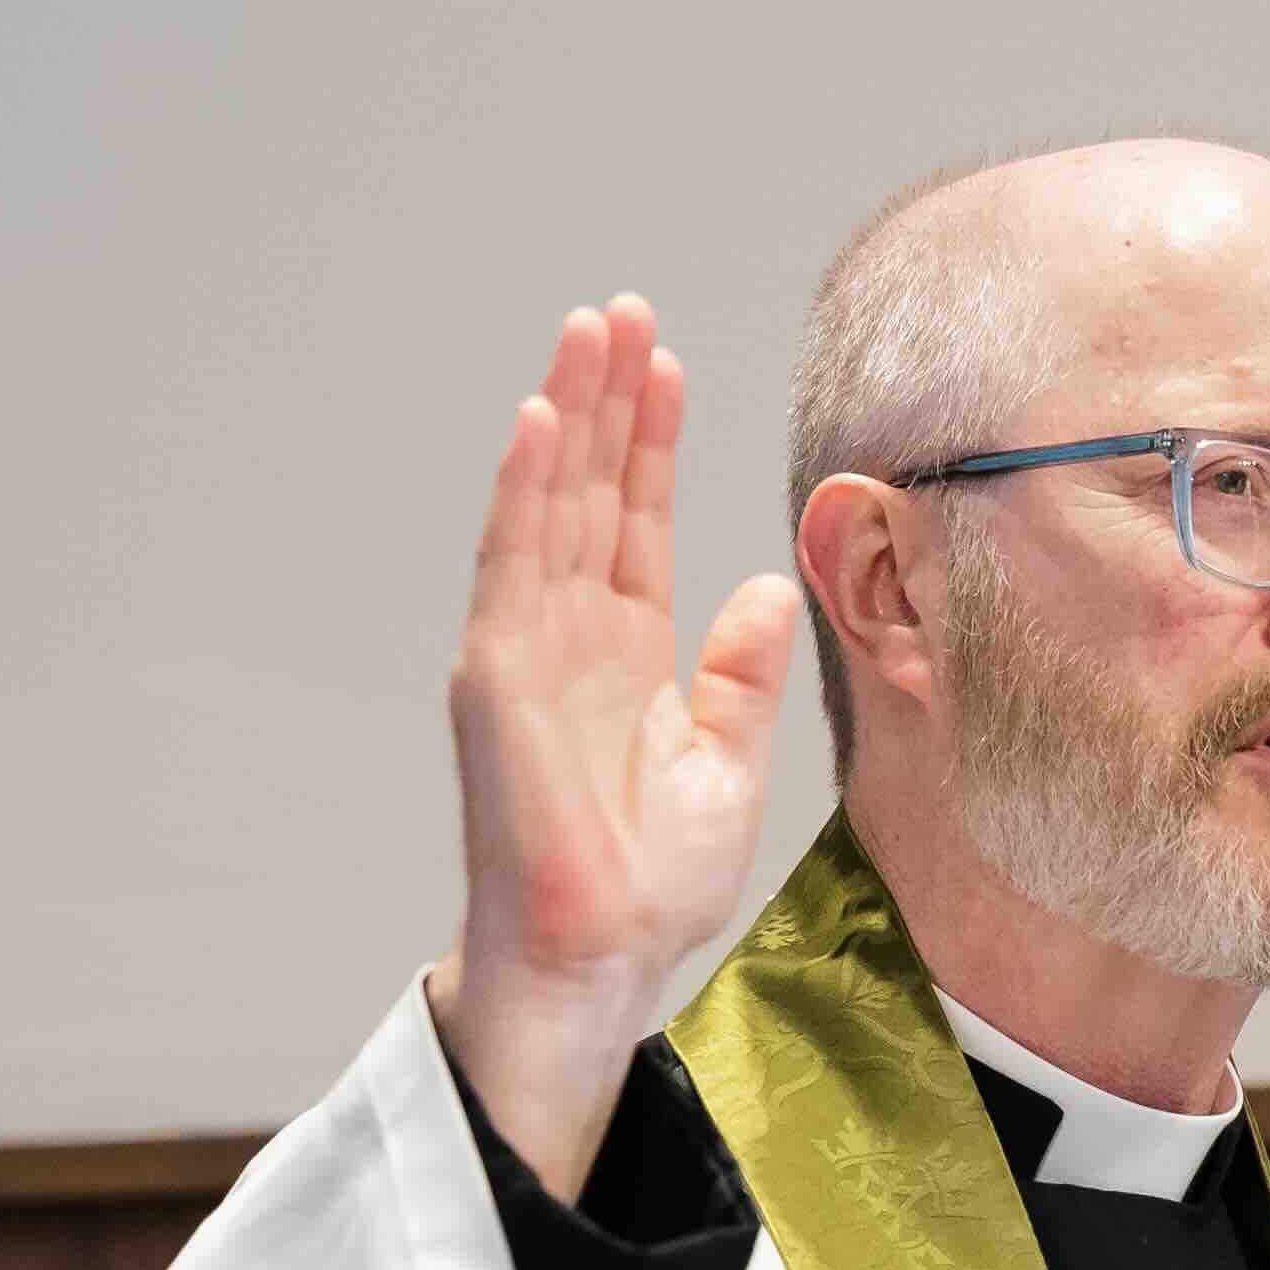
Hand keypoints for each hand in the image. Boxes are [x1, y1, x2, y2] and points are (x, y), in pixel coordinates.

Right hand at [428, 296, 804, 1194]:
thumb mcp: (731, 764)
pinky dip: (525, 490)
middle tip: (620, 310)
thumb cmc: (651, 885)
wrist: (603, 959)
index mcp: (626, 653)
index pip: (636, 521)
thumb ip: (744, 674)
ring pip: (550, 506)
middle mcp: (571, 637)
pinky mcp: (499, 677)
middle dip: (606, 399)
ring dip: (568, 416)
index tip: (664, 363)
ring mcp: (528, 650)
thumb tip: (769, 589)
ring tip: (588, 332)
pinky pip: (513, 564)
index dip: (650, 441)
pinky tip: (544, 421)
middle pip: (590, 492)